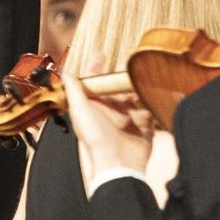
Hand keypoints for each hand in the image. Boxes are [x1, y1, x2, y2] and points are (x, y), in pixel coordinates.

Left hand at [62, 55, 155, 190]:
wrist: (119, 165)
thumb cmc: (97, 140)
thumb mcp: (82, 113)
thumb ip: (74, 92)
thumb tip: (66, 74)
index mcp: (95, 108)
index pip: (95, 84)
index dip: (96, 68)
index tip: (101, 54)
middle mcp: (111, 112)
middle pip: (117, 87)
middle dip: (122, 74)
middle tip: (128, 62)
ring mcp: (128, 119)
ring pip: (135, 96)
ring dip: (138, 85)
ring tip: (143, 74)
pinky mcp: (144, 127)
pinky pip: (149, 110)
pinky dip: (151, 101)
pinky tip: (153, 92)